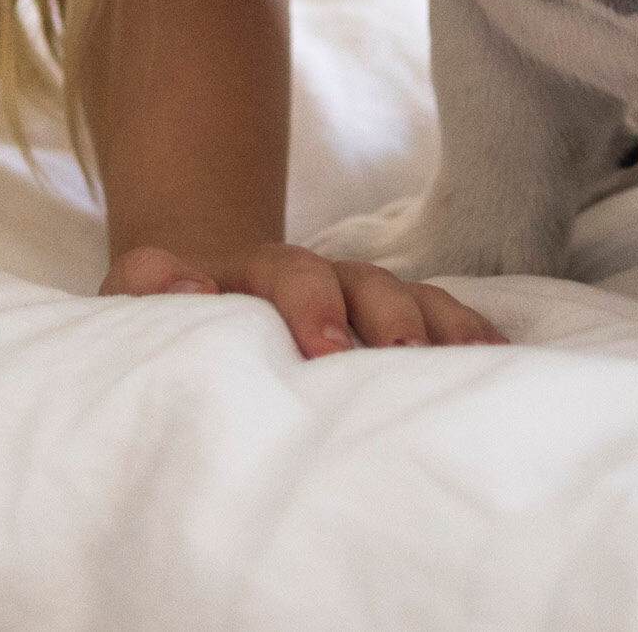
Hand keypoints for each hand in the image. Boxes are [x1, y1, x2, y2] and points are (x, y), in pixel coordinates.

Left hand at [104, 237, 502, 352]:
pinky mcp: (383, 318)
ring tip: (469, 366)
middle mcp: (311, 275)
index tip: (322, 348)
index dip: (308, 305)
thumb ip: (147, 286)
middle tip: (400, 359)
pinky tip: (501, 361)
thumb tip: (190, 286)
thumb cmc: (169, 307)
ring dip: (435, 329)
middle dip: (381, 318)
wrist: (198, 283)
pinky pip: (435, 318)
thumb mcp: (136, 293)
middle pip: (361, 282)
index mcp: (250, 271)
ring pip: (402, 296)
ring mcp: (352, 294)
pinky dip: (467, 334)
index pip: (285, 273)